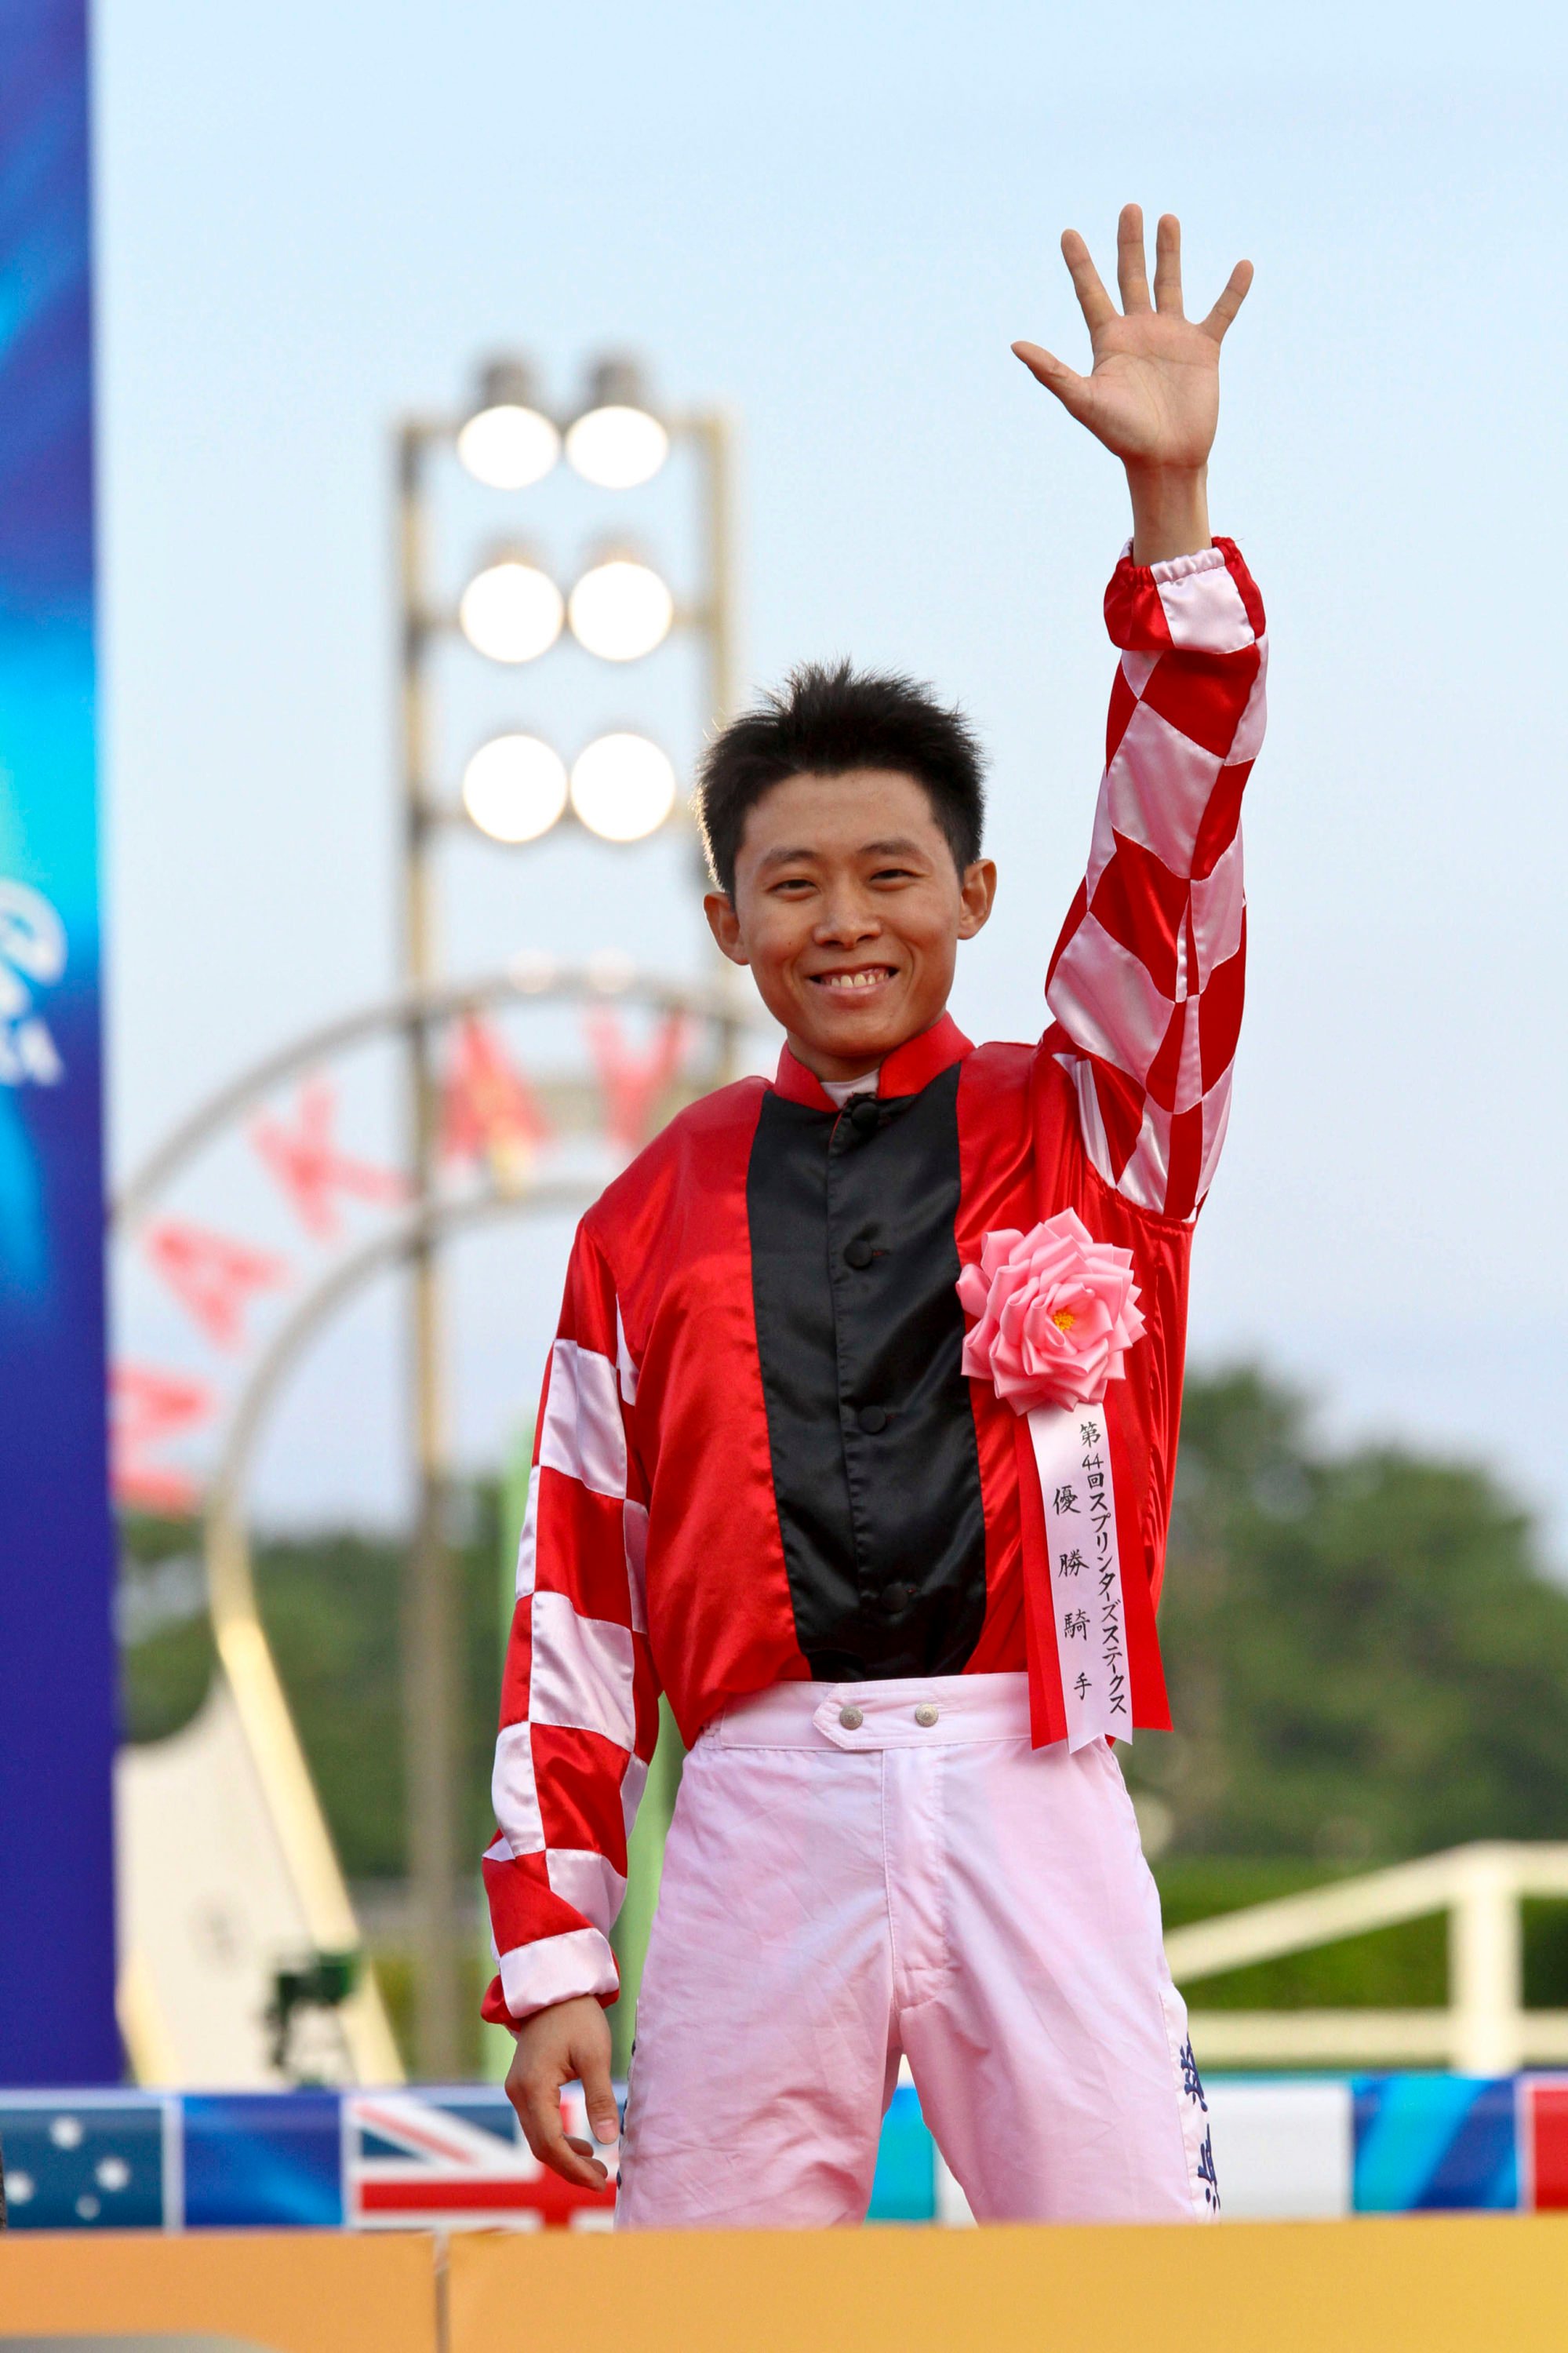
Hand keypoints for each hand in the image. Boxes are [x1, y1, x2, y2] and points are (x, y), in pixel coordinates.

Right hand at [505, 1993, 618, 2191]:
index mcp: (534, 2087)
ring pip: (537, 2137)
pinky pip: (537, 2123)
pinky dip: (557, 2138)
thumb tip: (608, 2141)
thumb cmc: (577, 2018)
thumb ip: (600, 2098)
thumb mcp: (596, 2055)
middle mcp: (518, 2092)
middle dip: (569, 2167)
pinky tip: (581, 2145)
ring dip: (564, 2156)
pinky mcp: (524, 2086)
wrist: (555, 1988)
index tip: (599, 2181)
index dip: (573, 2168)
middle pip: (540, 2146)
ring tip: (595, 2166)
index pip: (550, 2143)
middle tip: (600, 2179)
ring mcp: (518, 2089)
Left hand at [1013, 205, 1251, 561]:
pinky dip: (1233, 291)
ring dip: (1169, 252)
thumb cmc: (1121, 436)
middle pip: (1131, 277)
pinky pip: (1221, 312)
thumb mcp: (1083, 401)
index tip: (1068, 233)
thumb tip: (1015, 345)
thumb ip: (1052, 371)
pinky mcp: (1204, 349)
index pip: (1090, 293)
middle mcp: (1139, 332)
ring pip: (1170, 283)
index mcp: (1109, 341)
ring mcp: (1172, 337)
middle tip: (1130, 208)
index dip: (1080, 263)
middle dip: (1129, 243)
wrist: (1164, 460)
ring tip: (1167, 218)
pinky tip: (1243, 266)